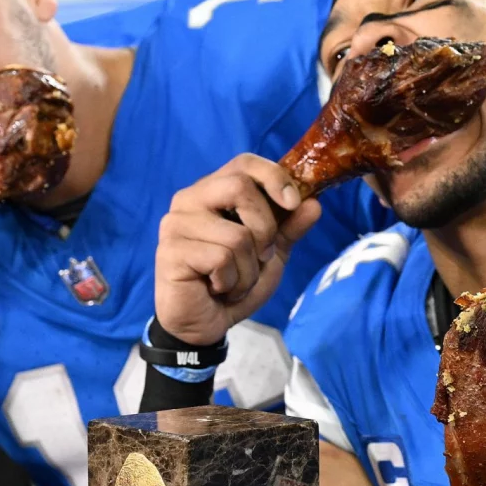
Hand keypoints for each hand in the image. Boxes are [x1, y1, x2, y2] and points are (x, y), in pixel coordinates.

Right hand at [154, 154, 321, 345]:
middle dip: (265, 228)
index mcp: (213, 190)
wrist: (206, 323)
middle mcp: (190, 199)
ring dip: (249, 269)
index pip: (244, 163)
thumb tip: (315, 203)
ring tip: (235, 281)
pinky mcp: (171, 251)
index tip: (293, 203)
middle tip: (261, 256)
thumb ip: (290, 227)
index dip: (274, 177)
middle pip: (240, 187)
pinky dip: (232, 282)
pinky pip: (221, 259)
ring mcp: (176, 224)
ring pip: (237, 235)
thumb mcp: (272, 253)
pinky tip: (218, 289)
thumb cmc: (234, 282)